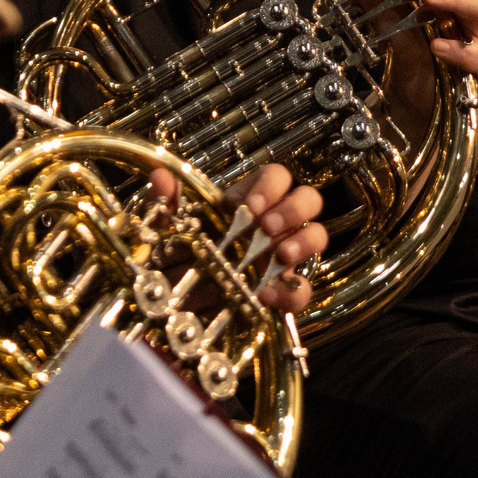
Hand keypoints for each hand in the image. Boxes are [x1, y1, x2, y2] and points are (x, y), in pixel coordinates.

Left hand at [146, 161, 326, 314]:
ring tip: (280, 255)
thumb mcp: (168, 228)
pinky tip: (269, 294)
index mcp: (250, 201)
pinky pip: (303, 289)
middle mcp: (274, 224)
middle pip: (308, 198)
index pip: (276, 177)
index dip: (270, 186)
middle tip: (268, 228)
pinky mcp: (283, 291)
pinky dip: (292, 291)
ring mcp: (283, 256)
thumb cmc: (178, 254)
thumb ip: (166, 203)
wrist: (176, 300)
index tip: (252, 207)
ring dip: (304, 241)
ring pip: (317, 235)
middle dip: (293, 210)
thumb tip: (160, 178)